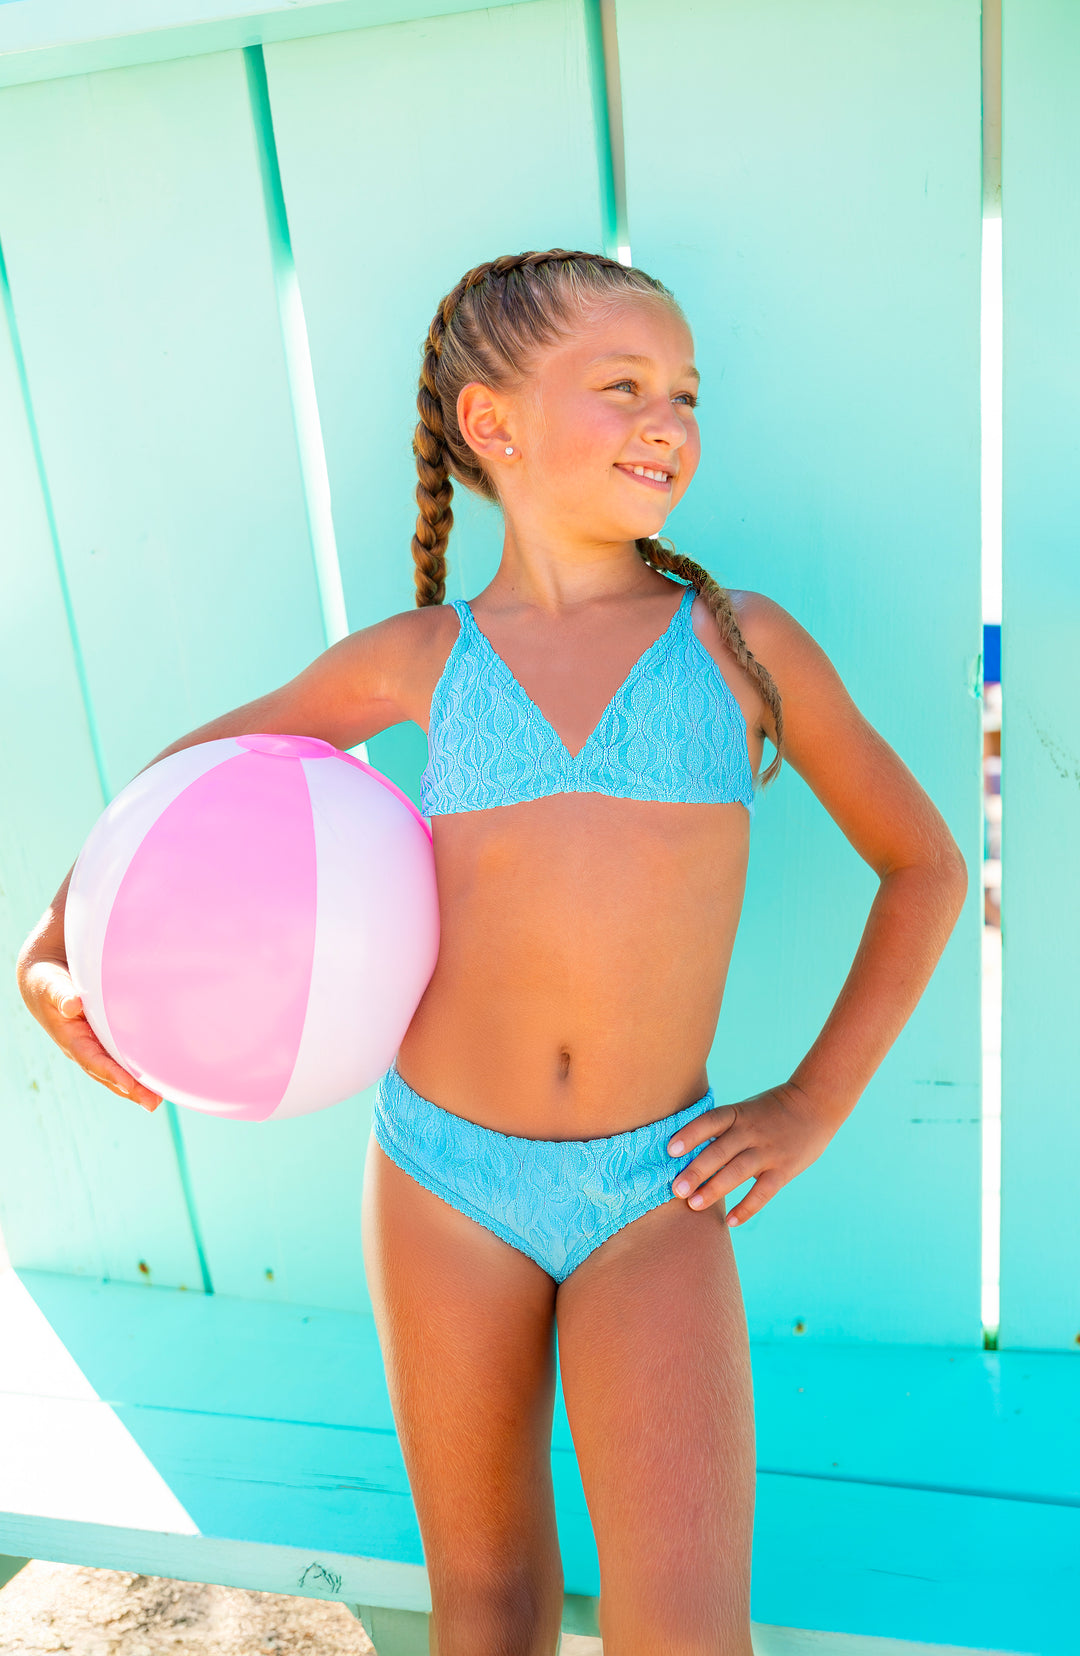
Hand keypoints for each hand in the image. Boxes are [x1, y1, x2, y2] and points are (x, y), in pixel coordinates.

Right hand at [16, 953, 162, 1111]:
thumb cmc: (48, 985)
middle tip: (152, 1104)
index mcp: (70, 1039)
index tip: (128, 1085)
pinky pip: (119, 1060)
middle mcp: (82, 1049)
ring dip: (134, 1088)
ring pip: (114, 1072)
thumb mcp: (51, 987)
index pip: (92, 1059)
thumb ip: (61, 995)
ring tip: (157, 1101)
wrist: (43, 986)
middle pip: (107, 1074)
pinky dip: (134, 1072)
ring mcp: (92, 1048)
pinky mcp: (102, 1042)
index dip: (109, 1073)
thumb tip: (72, 1005)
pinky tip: (154, 1079)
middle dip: (128, 1090)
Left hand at [667, 1081, 837, 1226]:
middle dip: (696, 1171)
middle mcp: (751, 1132)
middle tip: (676, 1189)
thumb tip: (687, 1154)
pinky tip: (730, 1221)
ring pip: (738, 1172)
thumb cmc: (770, 1110)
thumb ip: (722, 1129)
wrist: (815, 1105)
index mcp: (738, 1114)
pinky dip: (746, 1207)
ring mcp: (768, 1151)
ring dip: (715, 1189)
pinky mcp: (784, 1169)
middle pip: (720, 1152)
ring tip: (694, 1205)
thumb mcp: (745, 1110)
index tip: (670, 1150)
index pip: (710, 1122)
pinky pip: (763, 1192)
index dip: (690, 1134)